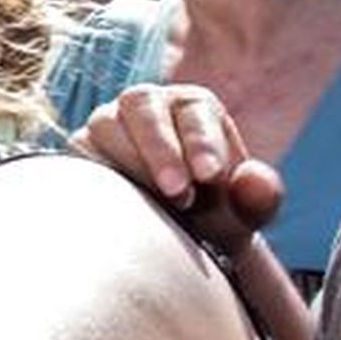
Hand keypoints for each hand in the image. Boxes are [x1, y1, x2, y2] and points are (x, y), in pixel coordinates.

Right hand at [73, 83, 282, 257]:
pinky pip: (80, 155)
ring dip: (130, 163)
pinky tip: (120, 207)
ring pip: (105, 125)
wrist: (178, 235)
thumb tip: (252, 180)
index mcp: (192, 106)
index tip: (210, 178)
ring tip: (156, 206)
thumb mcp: (247, 211)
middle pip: (142, 104)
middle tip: (180, 194)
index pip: (193, 111)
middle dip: (161, 149)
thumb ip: (260, 195)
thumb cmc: (215, 214)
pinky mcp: (82, 152)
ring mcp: (108, 125)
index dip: (201, 142)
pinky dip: (98, 177)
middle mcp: (145, 105)